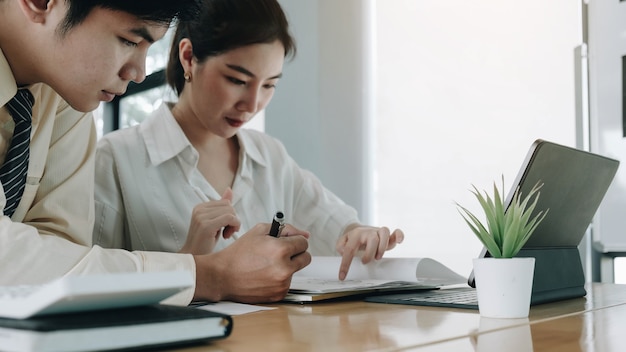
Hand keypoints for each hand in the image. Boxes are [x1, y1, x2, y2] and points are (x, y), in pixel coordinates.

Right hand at [179, 188, 239, 254]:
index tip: (226, 227)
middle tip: (227, 232)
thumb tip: (229, 190)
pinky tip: (226, 236)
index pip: (225, 202)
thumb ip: (222, 207)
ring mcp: (202, 217)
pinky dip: (234, 226)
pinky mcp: (206, 225)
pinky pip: (230, 218)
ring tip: (225, 234)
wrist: (193, 257)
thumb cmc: (205, 242)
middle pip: (229, 206)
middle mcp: (199, 209)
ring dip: (234, 224)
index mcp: (200, 207)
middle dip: (233, 219)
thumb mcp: (216, 222)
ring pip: (231, 211)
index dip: (230, 215)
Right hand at [192, 222, 310, 302]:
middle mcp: (284, 268)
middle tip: (282, 252)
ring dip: (287, 266)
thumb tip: (304, 234)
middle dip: (297, 253)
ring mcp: (282, 283)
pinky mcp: (278, 294)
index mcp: (281, 250)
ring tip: (266, 264)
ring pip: (295, 271)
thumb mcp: (260, 230)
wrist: (222, 276)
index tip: (288, 242)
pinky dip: (279, 279)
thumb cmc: (239, 253)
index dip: (295, 240)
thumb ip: (285, 229)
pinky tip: (264, 275)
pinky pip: (287, 283)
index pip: (304, 243)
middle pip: (306, 258)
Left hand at [335, 224, 403, 279]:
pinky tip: (398, 241)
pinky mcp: (388, 235)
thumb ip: (340, 246)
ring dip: (382, 247)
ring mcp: (379, 232)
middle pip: (372, 239)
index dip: (346, 264)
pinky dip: (399, 235)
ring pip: (384, 234)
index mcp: (356, 234)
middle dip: (370, 253)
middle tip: (365, 262)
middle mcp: (368, 232)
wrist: (362, 230)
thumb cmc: (354, 239)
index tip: (342, 276)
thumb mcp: (343, 241)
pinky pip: (396, 232)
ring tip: (378, 257)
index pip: (350, 249)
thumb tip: (342, 251)